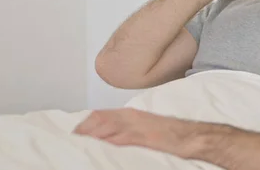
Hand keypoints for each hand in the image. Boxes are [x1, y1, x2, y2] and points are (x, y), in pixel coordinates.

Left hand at [73, 108, 201, 158]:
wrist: (188, 136)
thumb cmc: (169, 133)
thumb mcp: (145, 127)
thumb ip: (127, 129)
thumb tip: (111, 136)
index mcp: (131, 113)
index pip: (101, 114)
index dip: (86, 122)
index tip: (75, 130)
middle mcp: (131, 117)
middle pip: (100, 118)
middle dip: (85, 127)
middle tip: (72, 137)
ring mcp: (137, 126)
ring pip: (108, 126)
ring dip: (92, 134)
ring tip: (79, 141)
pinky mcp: (143, 137)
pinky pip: (122, 138)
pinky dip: (108, 141)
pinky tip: (99, 145)